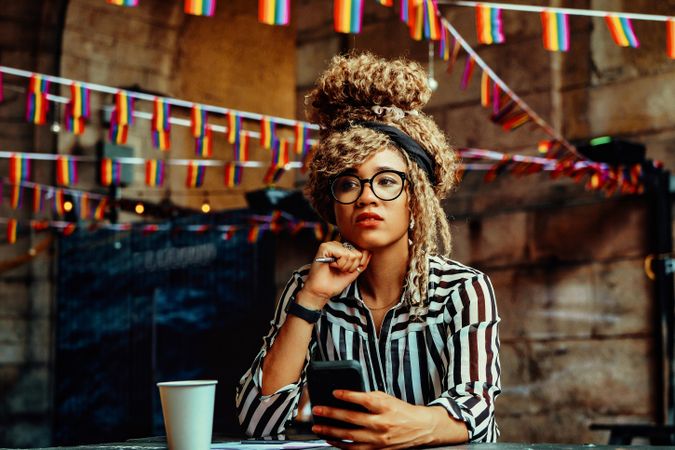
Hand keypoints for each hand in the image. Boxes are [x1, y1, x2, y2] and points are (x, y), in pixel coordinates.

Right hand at [299, 241, 370, 307]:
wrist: (322, 291)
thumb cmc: (335, 282)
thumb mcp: (354, 271)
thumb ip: (362, 261)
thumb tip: (369, 251)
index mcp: (344, 248)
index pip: (361, 251)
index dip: (358, 264)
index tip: (347, 271)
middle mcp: (338, 245)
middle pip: (358, 253)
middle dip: (351, 266)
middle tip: (340, 270)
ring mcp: (331, 245)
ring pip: (351, 254)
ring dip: (344, 266)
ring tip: (335, 268)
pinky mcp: (325, 247)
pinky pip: (343, 254)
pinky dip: (339, 264)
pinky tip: (331, 265)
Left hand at [310, 391, 444, 449]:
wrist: (420, 428)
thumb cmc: (401, 411)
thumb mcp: (387, 398)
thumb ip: (369, 397)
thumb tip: (349, 396)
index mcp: (384, 407)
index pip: (363, 400)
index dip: (347, 395)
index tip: (334, 392)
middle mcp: (381, 423)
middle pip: (352, 418)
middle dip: (332, 414)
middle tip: (318, 410)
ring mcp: (378, 438)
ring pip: (349, 436)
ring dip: (331, 431)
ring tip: (318, 427)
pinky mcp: (376, 449)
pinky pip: (354, 449)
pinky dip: (340, 445)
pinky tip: (330, 440)